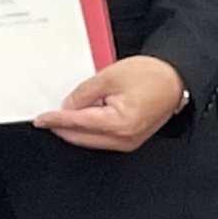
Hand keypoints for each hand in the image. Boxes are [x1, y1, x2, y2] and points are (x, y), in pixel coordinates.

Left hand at [34, 55, 186, 151]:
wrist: (176, 79)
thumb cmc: (152, 76)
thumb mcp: (110, 76)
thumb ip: (85, 93)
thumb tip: (67, 106)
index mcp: (119, 123)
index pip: (77, 123)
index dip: (56, 120)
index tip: (41, 119)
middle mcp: (123, 138)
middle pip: (81, 137)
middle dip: (62, 128)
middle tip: (46, 118)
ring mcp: (128, 142)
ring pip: (90, 140)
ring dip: (74, 129)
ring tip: (62, 115)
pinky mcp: (130, 139)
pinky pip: (101, 138)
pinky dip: (88, 129)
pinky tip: (81, 118)